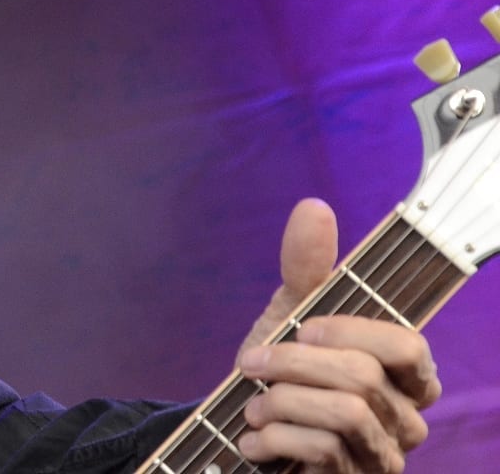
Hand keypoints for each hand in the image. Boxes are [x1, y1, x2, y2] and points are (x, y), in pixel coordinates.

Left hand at [232, 198, 442, 471]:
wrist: (249, 433)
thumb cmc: (284, 370)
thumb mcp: (291, 314)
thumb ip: (307, 267)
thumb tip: (315, 207)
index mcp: (406, 372)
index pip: (407, 345)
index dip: (352, 332)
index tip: (302, 327)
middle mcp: (406, 417)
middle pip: (362, 377)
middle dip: (292, 363)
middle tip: (252, 363)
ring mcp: (385, 455)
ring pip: (344, 414)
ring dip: (281, 402)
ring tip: (253, 406)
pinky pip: (323, 452)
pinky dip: (275, 439)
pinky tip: (254, 439)